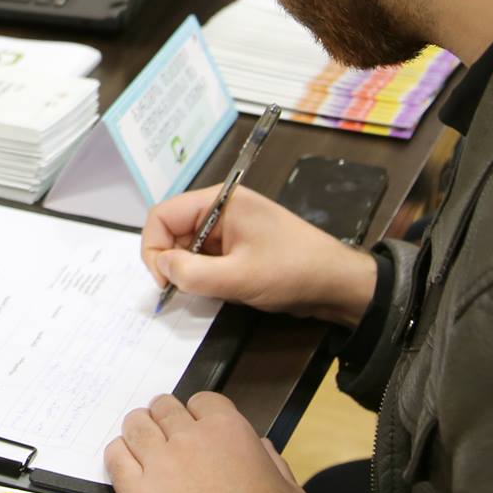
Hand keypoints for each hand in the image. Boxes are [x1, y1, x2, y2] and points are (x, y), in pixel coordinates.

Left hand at [106, 392, 311, 492]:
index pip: (201, 400)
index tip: (195, 425)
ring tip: (139, 441)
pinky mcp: (137, 492)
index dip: (198, 413)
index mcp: (227, 430)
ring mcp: (160, 463)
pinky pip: (116, 457)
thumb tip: (260, 449)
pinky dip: (118, 455)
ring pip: (135, 426)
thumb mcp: (289, 488)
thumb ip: (271, 461)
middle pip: (164, 409)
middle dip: (164, 418)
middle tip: (163, 433)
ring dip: (138, 430)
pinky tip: (125, 462)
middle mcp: (190, 438)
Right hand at [143, 185, 377, 325]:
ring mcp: (230, 227)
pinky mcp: (238, 246)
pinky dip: (205, 275)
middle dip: (171, 261)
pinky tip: (220, 290)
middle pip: (173, 230)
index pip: (163, 215)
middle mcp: (220, 208)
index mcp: (220, 200)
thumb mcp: (238, 277)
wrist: (338, 284)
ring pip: (188, 247)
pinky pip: (206, 257)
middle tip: (180, 292)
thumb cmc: (292, 272)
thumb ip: (193, 273)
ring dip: (190, 271)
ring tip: (207, 292)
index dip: (154, 247)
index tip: (163, 282)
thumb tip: (161, 268)